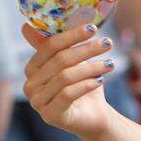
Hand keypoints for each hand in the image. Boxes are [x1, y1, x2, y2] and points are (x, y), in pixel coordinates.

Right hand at [21, 23, 116, 140]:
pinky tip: (100, 80)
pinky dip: (86, 84)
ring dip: (91, 67)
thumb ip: (59, 43)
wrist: (93, 116)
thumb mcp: (73, 61)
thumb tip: (30, 23)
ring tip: (110, 64)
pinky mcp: (50, 116)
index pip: (49, 46)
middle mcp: (30, 85)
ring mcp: (38, 102)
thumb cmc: (82, 84)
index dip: (71, 35)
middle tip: (108, 43)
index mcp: (32, 68)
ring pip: (65, 77)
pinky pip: (68, 94)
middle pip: (59, 60)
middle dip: (86, 49)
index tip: (93, 28)